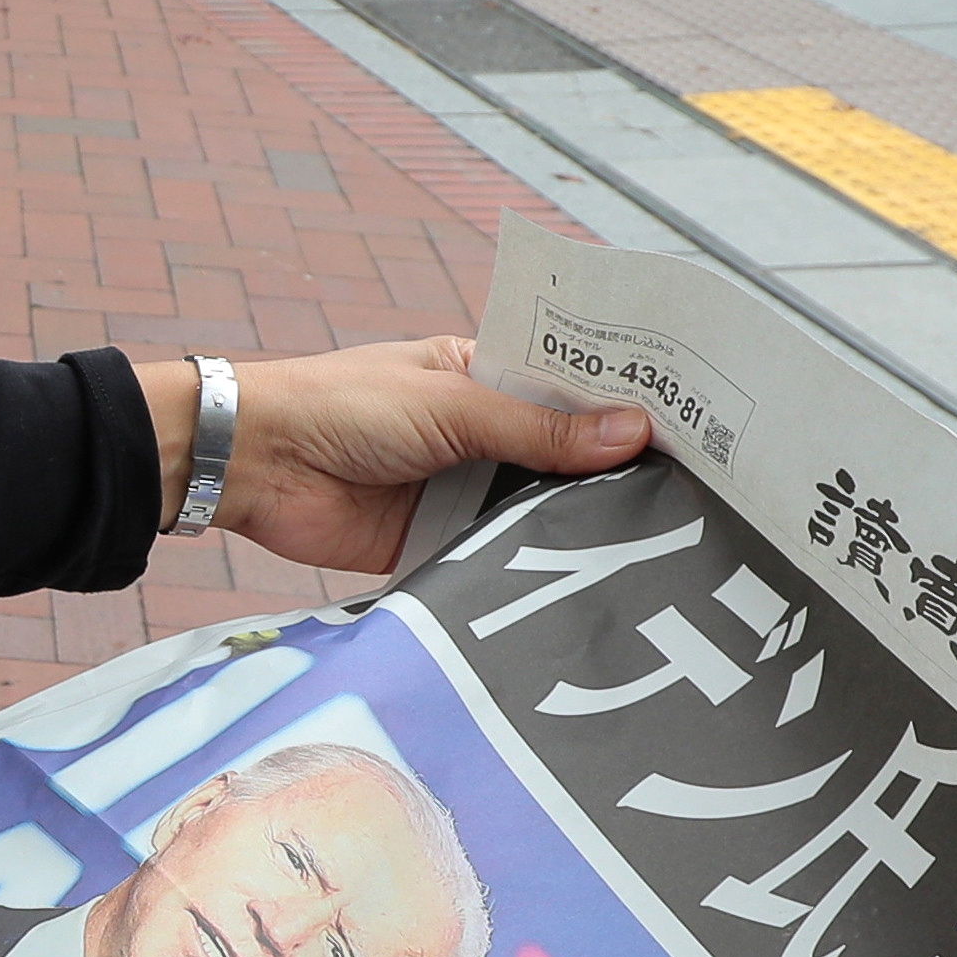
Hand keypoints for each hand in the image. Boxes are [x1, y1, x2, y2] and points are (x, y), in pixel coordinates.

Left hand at [142, 340, 650, 573]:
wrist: (255, 467)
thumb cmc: (342, 406)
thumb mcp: (451, 406)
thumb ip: (538, 430)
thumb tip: (635, 432)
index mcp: (484, 374)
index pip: (571, 386)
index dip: (625, 403)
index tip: (697, 422)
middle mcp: (481, 432)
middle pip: (563, 454)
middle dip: (615, 472)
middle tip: (702, 493)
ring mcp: (461, 490)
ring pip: (535, 508)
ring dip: (579, 524)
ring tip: (667, 541)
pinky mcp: (438, 543)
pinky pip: (496, 556)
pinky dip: (531, 566)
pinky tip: (593, 583)